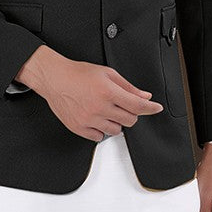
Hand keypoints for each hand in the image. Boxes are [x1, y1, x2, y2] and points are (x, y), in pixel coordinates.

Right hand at [18, 46, 162, 140]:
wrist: (54, 79)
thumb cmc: (78, 74)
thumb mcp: (107, 74)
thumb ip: (128, 87)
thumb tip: (144, 96)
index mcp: (108, 92)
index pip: (137, 105)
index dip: (151, 108)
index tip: (156, 108)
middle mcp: (99, 107)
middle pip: (130, 120)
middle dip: (130, 114)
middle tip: (122, 106)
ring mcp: (89, 120)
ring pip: (116, 131)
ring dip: (116, 123)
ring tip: (106, 111)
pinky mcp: (79, 128)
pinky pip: (99, 137)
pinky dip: (101, 130)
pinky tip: (96, 118)